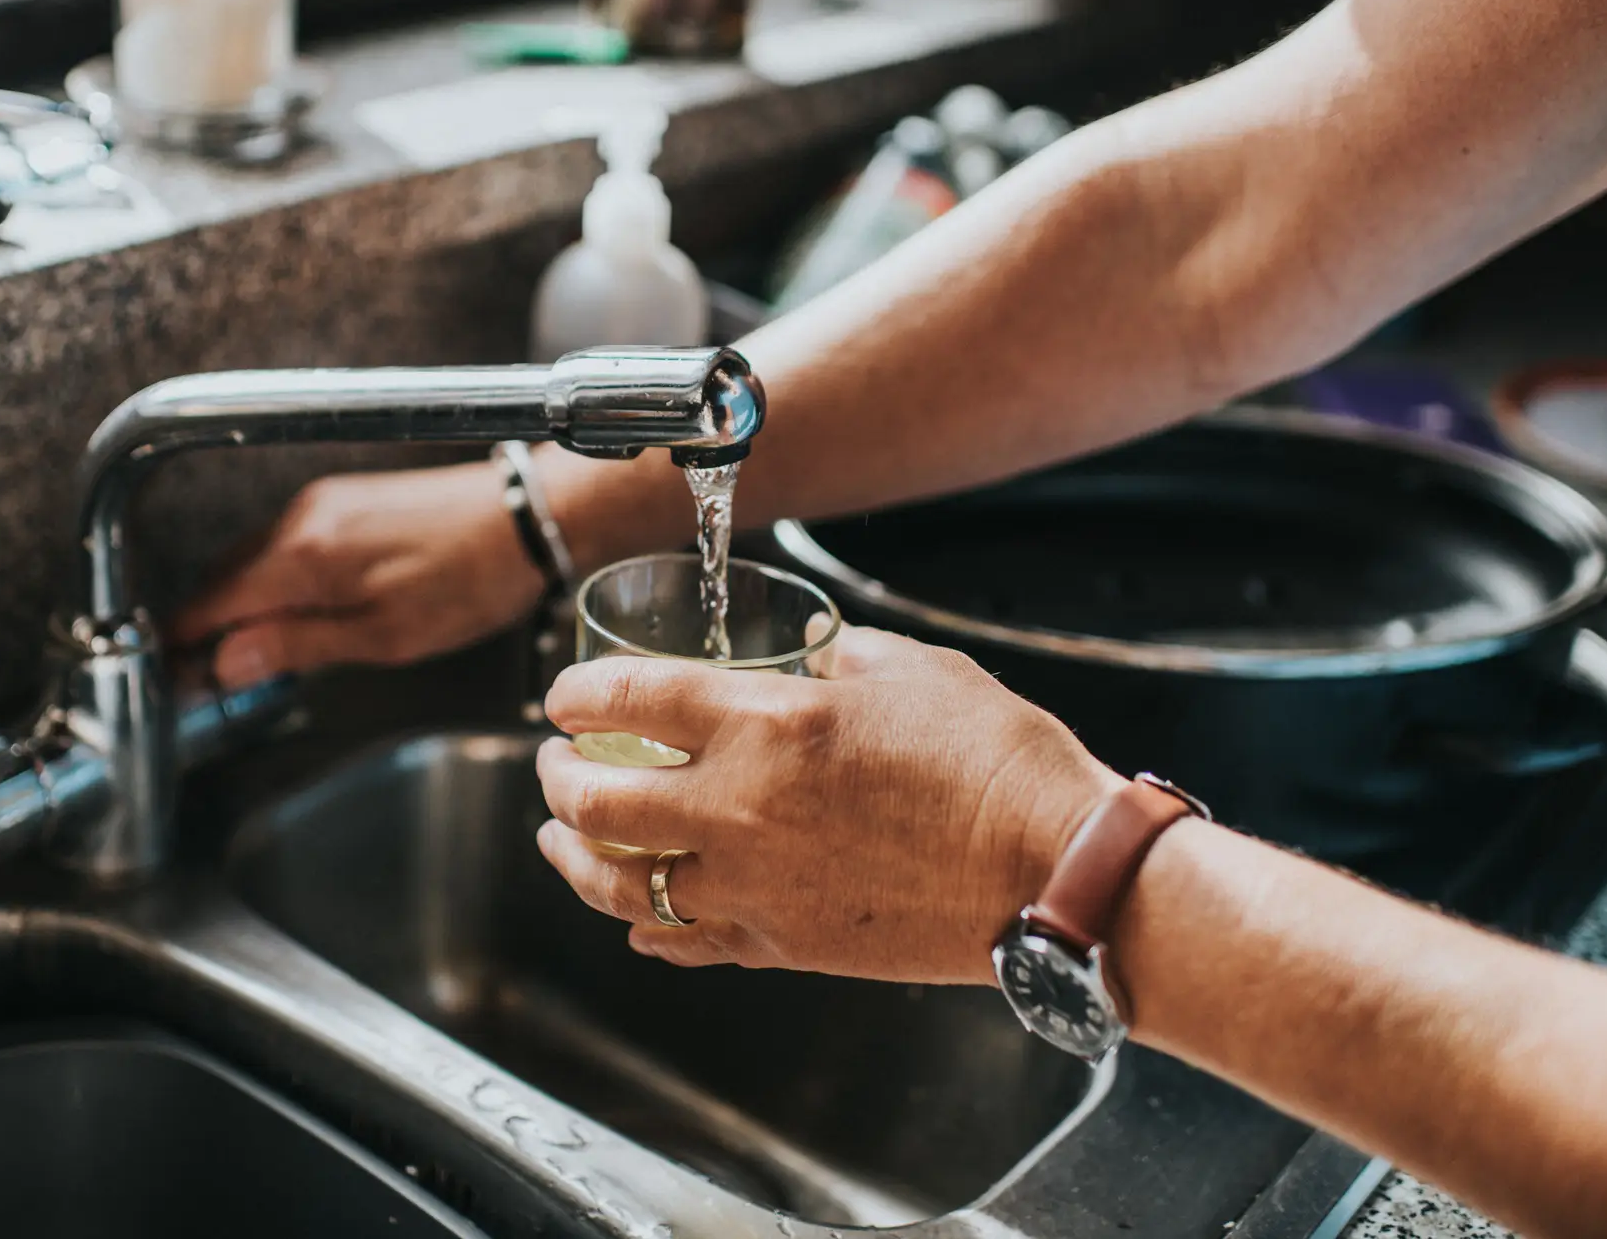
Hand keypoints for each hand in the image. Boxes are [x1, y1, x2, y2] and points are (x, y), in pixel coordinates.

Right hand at [171, 462, 542, 685]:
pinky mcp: (342, 499)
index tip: (177, 681)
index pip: (208, 602)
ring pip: (250, 561)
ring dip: (240, 605)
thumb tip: (225, 663)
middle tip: (210, 682)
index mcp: (301, 556)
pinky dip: (272, 581)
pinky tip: (295, 612)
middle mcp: (299, 520)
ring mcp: (320, 503)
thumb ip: (297, 644)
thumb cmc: (468, 581)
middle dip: (207, 629)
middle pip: (221, 579)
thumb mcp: (383, 636)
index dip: (184, 646)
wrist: (527, 516)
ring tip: (254, 656)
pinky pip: (283, 544)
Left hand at [535, 625, 1122, 983]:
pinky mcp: (781, 946)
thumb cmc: (996, 764)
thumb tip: (808, 662)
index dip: (574, 694)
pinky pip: (681, 943)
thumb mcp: (910, 670)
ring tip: (562, 839)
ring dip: (574, 858)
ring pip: (618, 886)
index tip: (565, 696)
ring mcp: (753, 888)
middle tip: (555, 763)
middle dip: (556, 777)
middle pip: (593, 802)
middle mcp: (737, 809)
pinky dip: (645, 926)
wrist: (1052, 873)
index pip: (623, 701)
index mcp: (765, 724)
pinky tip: (637, 914)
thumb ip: (835, 661)